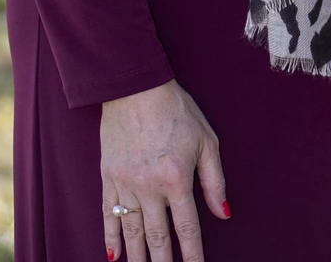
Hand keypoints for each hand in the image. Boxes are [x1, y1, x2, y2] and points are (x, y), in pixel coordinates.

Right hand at [102, 78, 228, 261]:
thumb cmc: (176, 109)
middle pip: (158, 238)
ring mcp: (126, 183)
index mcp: (177, 178)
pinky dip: (111, 237)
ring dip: (138, 259)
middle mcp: (150, 186)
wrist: (136, 86)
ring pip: (132, 232)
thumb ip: (214, 180)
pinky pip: (108, 215)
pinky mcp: (108, 177)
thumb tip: (223, 213)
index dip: (193, 255)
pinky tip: (114, 256)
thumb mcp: (206, 139)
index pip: (187, 228)